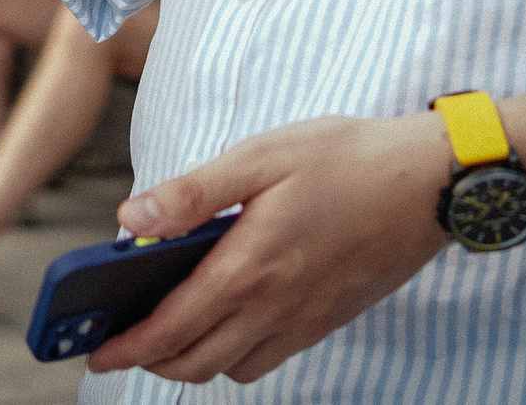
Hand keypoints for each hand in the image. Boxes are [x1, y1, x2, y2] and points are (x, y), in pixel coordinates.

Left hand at [90, 110, 451, 382]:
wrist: (430, 183)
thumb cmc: (344, 158)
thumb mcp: (260, 158)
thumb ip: (192, 193)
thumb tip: (131, 219)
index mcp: (249, 267)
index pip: (172, 328)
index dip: (127, 346)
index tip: (95, 351)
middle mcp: (275, 307)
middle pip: (197, 362)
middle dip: (151, 362)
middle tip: (121, 344)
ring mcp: (305, 320)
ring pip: (233, 367)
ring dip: (193, 360)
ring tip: (167, 330)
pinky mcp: (328, 320)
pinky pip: (270, 358)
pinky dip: (235, 354)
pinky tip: (227, 317)